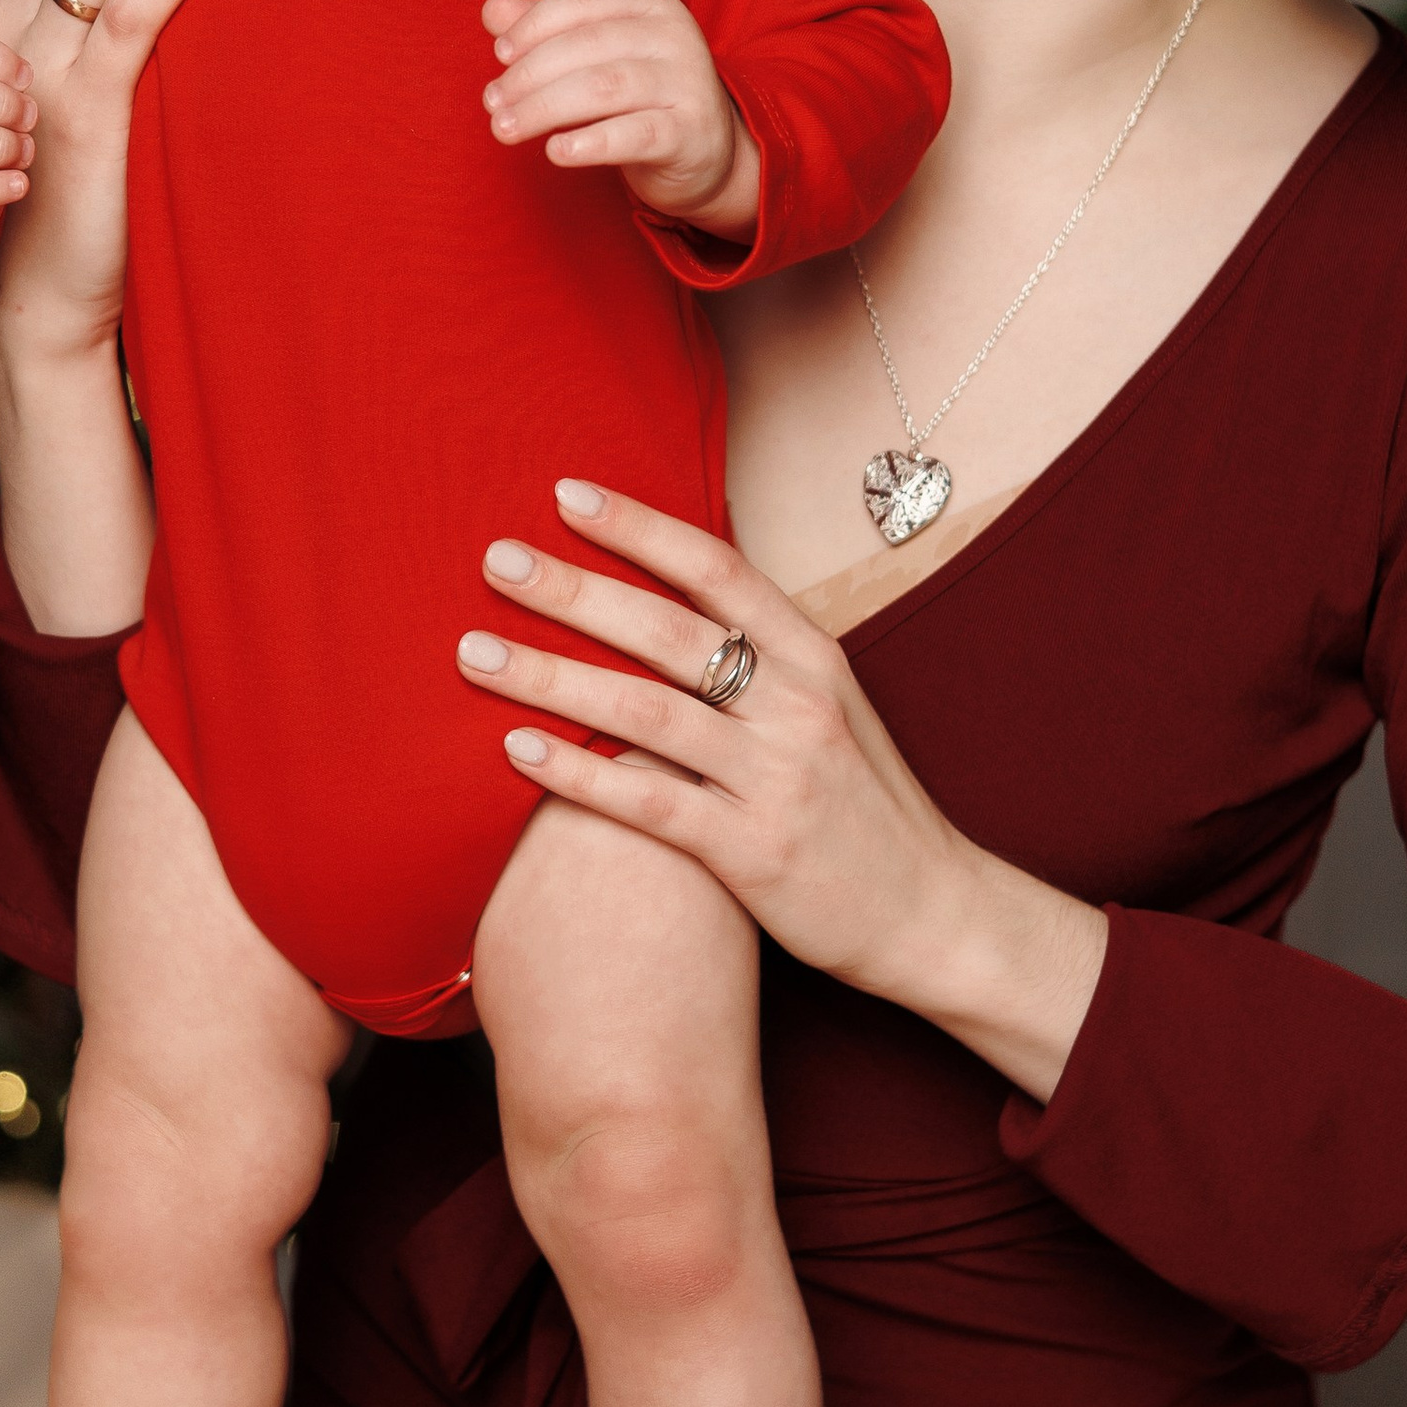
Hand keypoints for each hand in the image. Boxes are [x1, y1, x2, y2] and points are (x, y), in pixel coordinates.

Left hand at [452, 481, 1108, 1100]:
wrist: (933, 913)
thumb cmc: (863, 804)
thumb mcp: (828, 708)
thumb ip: (760, 656)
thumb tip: (674, 595)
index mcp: (815, 656)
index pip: (716, 568)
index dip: (639, 526)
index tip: (565, 492)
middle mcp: (798, 704)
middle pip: (668, 630)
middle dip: (574, 589)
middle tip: (494, 559)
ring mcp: (775, 777)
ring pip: (644, 712)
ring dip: (551, 676)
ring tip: (474, 652)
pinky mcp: (752, 851)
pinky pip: (648, 802)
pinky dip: (578, 774)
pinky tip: (516, 750)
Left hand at [481, 0, 761, 240]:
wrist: (706, 155)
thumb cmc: (640, 96)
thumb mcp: (595, 55)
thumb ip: (546, 28)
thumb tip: (492, 10)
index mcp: (651, 5)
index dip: (537, 22)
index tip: (500, 54)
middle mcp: (675, 36)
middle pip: (588, 45)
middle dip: (530, 74)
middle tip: (492, 103)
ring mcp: (688, 84)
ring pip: (605, 88)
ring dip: (544, 108)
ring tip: (505, 129)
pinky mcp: (690, 134)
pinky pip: (634, 135)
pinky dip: (589, 142)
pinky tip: (554, 151)